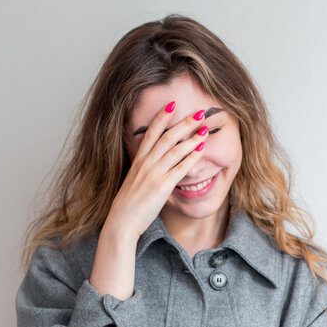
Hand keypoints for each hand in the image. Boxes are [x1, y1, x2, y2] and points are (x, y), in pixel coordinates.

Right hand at [103, 102, 209, 240]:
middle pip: (167, 137)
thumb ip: (145, 171)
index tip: (172, 104)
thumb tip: (155, 167)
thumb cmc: (129, 206)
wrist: (121, 223)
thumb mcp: (134, 182)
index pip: (150, 133)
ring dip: (192, 137)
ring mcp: (153, 174)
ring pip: (175, 149)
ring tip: (205, 128)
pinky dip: (192, 157)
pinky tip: (202, 150)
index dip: (161, 117)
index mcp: (138, 161)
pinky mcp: (162, 186)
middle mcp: (145, 164)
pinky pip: (180, 168)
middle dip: (184, 122)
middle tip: (199, 112)